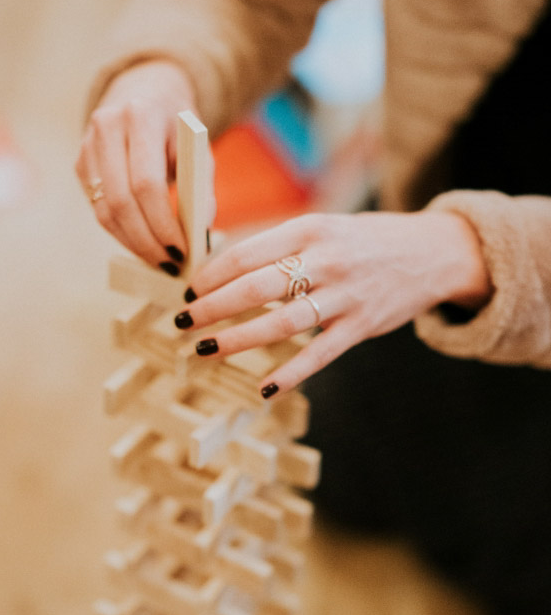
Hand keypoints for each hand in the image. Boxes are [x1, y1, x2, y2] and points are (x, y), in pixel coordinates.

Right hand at [76, 60, 196, 263]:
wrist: (143, 91)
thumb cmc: (177, 125)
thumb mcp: (199, 145)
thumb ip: (201, 185)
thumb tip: (200, 233)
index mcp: (140, 115)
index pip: (146, 182)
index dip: (163, 222)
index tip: (182, 250)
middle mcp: (107, 126)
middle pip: (120, 200)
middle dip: (146, 241)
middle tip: (169, 264)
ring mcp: (87, 144)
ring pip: (104, 209)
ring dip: (132, 242)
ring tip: (157, 259)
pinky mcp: (80, 161)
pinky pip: (97, 206)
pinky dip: (120, 231)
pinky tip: (141, 241)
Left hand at [181, 208, 492, 395]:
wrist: (431, 252)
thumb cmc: (363, 240)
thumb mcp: (321, 226)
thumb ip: (279, 245)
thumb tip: (221, 266)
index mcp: (308, 228)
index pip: (246, 252)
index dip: (211, 274)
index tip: (188, 289)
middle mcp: (324, 260)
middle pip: (256, 287)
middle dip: (212, 306)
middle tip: (182, 320)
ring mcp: (344, 295)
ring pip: (281, 322)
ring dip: (238, 339)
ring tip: (205, 349)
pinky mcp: (362, 326)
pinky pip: (319, 354)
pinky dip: (290, 373)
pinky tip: (263, 387)